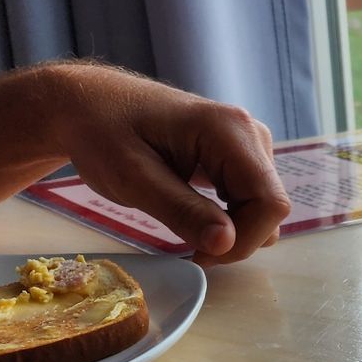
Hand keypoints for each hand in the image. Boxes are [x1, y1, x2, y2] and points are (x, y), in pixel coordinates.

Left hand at [46, 66, 292, 264]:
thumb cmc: (103, 134)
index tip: (200, 257)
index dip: (243, 240)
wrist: (90, 104)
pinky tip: (194, 217)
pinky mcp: (238, 154)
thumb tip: (227, 244)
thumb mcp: (133, 179)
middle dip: (237, 239)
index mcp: (230, 131)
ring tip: (186, 231)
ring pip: (263, 205)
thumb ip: (182, 211)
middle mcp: (250, 133)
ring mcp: (248, 143)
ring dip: (233, 230)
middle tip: (190, 251)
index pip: (269, 202)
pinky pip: (250, 197)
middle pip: (270, 205)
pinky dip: (228, 218)